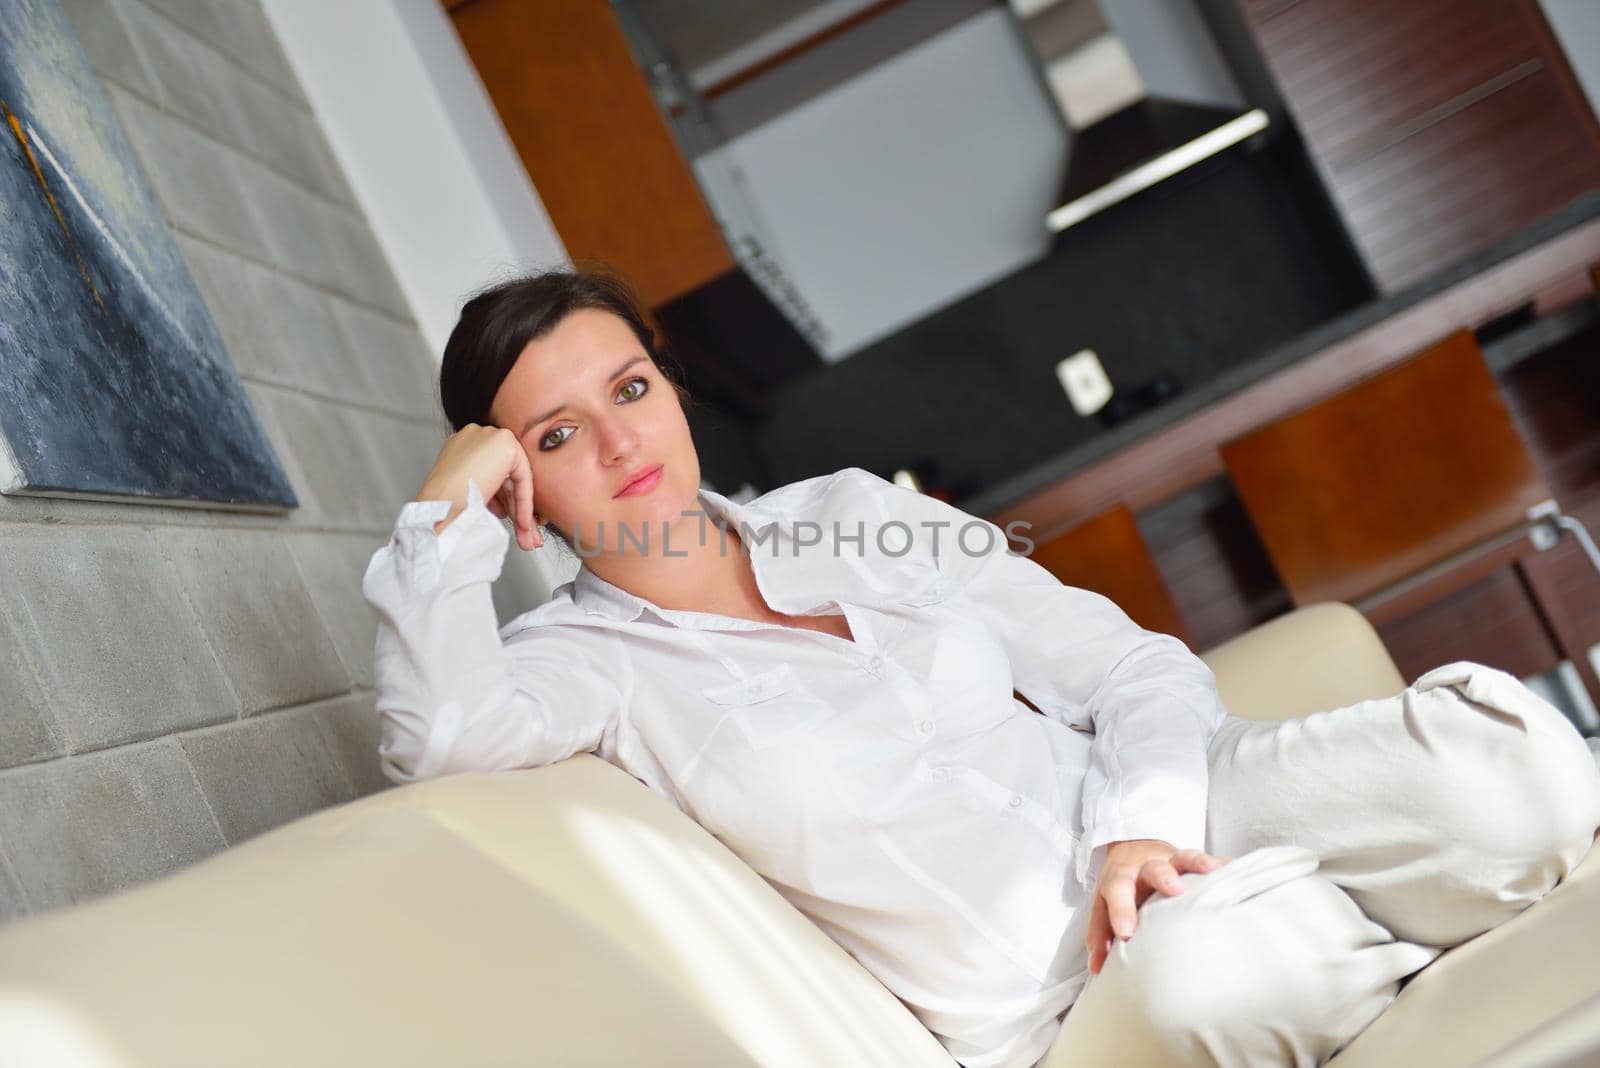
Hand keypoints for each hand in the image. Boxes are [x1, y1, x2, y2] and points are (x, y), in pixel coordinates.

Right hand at [414, 424, 541, 550]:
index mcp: (462, 445)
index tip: (505, 517)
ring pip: (515, 477)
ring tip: (524, 534)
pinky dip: (524, 502)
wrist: (441, 509)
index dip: (500, 498)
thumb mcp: (467, 491)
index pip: (491, 471)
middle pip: (505, 475)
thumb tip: (505, 500)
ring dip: (520, 509)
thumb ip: (486, 487)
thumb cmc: (446, 506)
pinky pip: (522, 476)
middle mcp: (476, 435)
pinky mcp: (505, 444)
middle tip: (521, 531)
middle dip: (514, 506)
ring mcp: (490, 436)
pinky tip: (524, 523)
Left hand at [1085, 839, 1228, 974]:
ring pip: (1182, 857)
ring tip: (1211, 870)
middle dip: (1163, 878)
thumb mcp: (1103, 907)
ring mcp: (1170, 862)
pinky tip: (1232, 868)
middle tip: (1175, 889)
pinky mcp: (1190, 861)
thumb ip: (1100, 934)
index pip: (1117, 891)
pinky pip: (1206, 859)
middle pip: (1153, 869)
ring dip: (1195, 863)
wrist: (1132, 851)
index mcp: (1121, 879)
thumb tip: (1096, 968)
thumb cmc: (1120, 889)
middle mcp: (1145, 868)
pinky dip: (1220, 864)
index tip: (1126, 932)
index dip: (1121, 910)